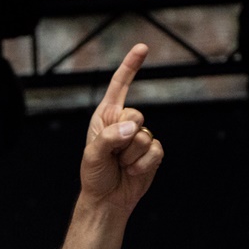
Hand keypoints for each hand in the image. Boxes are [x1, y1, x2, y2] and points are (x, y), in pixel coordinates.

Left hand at [81, 43, 162, 213]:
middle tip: (113, 154)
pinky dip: (143, 165)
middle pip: (137, 114)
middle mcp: (124, 123)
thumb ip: (110, 137)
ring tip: (121, 165)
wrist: (107, 200)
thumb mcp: (93, 154)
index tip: (143, 47)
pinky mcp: (153, 153)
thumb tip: (134, 128)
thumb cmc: (94, 175)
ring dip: (131, 156)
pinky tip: (133, 172)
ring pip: (145, 136)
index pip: (120, 86)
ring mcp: (140, 137)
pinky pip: (155, 151)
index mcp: (106, 116)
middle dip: (125, 136)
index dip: (131, 66)